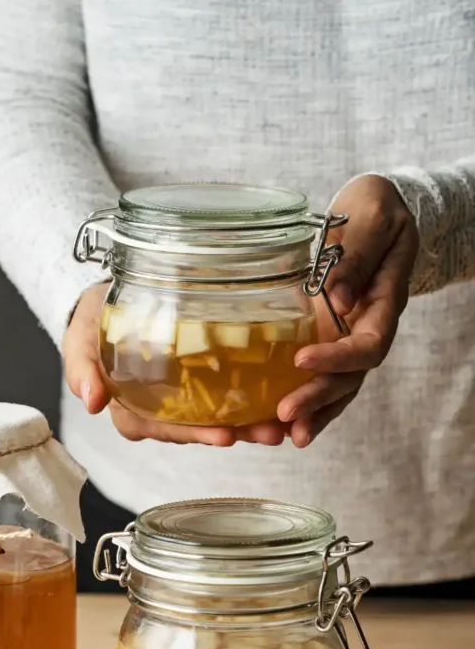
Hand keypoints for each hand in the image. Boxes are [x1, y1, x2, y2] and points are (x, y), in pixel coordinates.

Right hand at [62, 283, 285, 446]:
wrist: (107, 301)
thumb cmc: (92, 324)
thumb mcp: (79, 341)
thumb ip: (81, 368)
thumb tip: (91, 401)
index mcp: (134, 413)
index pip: (168, 430)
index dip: (197, 435)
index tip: (226, 436)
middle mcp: (162, 414)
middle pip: (202, 430)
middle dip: (239, 433)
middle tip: (273, 432)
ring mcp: (184, 401)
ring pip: (222, 418)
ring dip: (255, 423)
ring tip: (287, 422)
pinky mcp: (201, 382)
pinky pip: (229, 396)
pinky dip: (256, 401)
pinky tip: (283, 398)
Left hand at [276, 174, 418, 447]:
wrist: (374, 216)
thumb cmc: (376, 212)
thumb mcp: (374, 220)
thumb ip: (358, 257)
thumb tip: (339, 298)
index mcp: (382, 307)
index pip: (368, 346)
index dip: (338, 357)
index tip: (302, 359)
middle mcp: (364, 333)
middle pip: (348, 380)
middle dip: (317, 400)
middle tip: (286, 416)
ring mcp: (344, 342)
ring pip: (331, 391)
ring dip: (305, 416)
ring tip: (273, 436)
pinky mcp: (323, 342)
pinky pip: (312, 380)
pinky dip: (294, 403)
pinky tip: (266, 424)